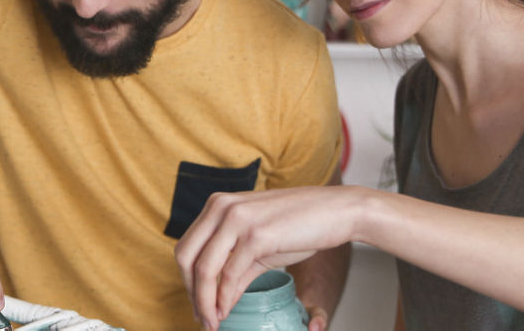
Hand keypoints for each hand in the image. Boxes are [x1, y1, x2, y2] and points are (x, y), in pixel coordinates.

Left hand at [175, 186, 367, 330]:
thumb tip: (216, 301)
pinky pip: (230, 274)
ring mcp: (238, 219)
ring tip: (212, 322)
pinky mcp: (256, 234)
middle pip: (186, 257)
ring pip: (205, 269)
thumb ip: (235, 268)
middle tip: (202, 317)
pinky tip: (226, 312)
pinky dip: (224, 299)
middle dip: (191, 293)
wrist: (338, 211)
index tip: (197, 304)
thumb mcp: (260, 245)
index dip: (187, 280)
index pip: (187, 246)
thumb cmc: (301, 225)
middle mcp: (222, 207)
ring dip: (205, 302)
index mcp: (218, 204)